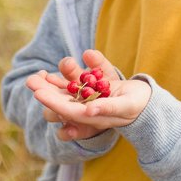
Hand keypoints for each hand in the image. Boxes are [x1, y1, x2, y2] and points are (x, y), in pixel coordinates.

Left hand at [25, 49, 151, 140]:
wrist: (150, 103)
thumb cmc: (139, 107)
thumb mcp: (125, 107)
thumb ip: (108, 109)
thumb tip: (88, 111)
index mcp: (91, 117)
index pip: (67, 109)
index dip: (51, 101)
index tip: (37, 92)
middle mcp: (87, 107)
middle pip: (62, 99)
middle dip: (46, 90)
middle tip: (31, 80)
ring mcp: (90, 96)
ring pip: (67, 88)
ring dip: (54, 80)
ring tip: (39, 73)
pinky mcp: (96, 86)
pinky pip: (80, 78)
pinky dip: (71, 71)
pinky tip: (62, 64)